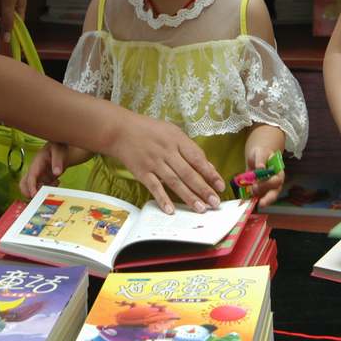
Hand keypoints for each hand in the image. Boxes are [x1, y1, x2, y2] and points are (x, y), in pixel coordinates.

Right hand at [20, 142, 91, 197]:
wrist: (61, 148)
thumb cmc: (59, 147)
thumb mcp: (59, 151)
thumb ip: (57, 161)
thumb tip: (56, 173)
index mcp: (36, 163)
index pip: (30, 177)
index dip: (31, 187)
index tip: (34, 195)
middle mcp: (35, 170)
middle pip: (24, 185)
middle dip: (29, 193)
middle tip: (43, 194)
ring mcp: (39, 176)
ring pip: (33, 188)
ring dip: (42, 191)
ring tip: (55, 182)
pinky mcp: (43, 179)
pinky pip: (42, 188)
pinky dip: (48, 189)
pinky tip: (57, 181)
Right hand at [107, 112, 225, 214]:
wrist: (120, 130)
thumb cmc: (150, 130)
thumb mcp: (172, 132)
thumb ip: (190, 150)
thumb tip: (209, 167)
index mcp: (177, 139)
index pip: (197, 158)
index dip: (210, 173)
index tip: (221, 186)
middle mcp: (167, 151)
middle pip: (188, 173)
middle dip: (203, 189)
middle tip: (215, 203)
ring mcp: (154, 162)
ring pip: (174, 182)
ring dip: (188, 196)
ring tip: (200, 209)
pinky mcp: (141, 172)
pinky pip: (154, 187)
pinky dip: (162, 199)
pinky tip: (171, 210)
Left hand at [244, 144, 284, 206]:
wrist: (257, 156)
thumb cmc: (261, 153)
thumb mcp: (260, 153)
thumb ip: (260, 159)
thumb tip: (260, 168)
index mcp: (278, 172)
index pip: (277, 180)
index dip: (268, 184)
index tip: (258, 184)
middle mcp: (275, 182)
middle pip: (274, 193)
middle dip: (267, 198)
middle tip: (258, 198)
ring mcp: (268, 188)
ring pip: (267, 198)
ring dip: (260, 200)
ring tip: (252, 200)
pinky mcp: (261, 191)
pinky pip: (258, 198)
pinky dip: (253, 200)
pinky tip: (248, 201)